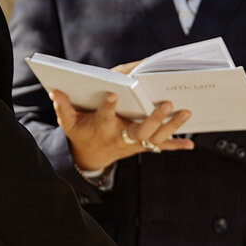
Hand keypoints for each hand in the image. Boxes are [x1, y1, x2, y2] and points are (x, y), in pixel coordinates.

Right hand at [51, 89, 193, 172]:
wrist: (91, 155)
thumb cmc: (81, 131)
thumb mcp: (68, 121)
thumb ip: (63, 106)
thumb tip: (55, 90)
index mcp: (101, 127)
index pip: (104, 116)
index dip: (108, 107)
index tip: (113, 94)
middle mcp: (120, 136)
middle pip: (139, 130)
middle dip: (154, 118)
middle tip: (166, 103)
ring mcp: (134, 142)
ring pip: (155, 137)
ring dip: (172, 126)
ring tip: (186, 112)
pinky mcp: (142, 145)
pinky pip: (161, 147)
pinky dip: (176, 146)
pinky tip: (191, 144)